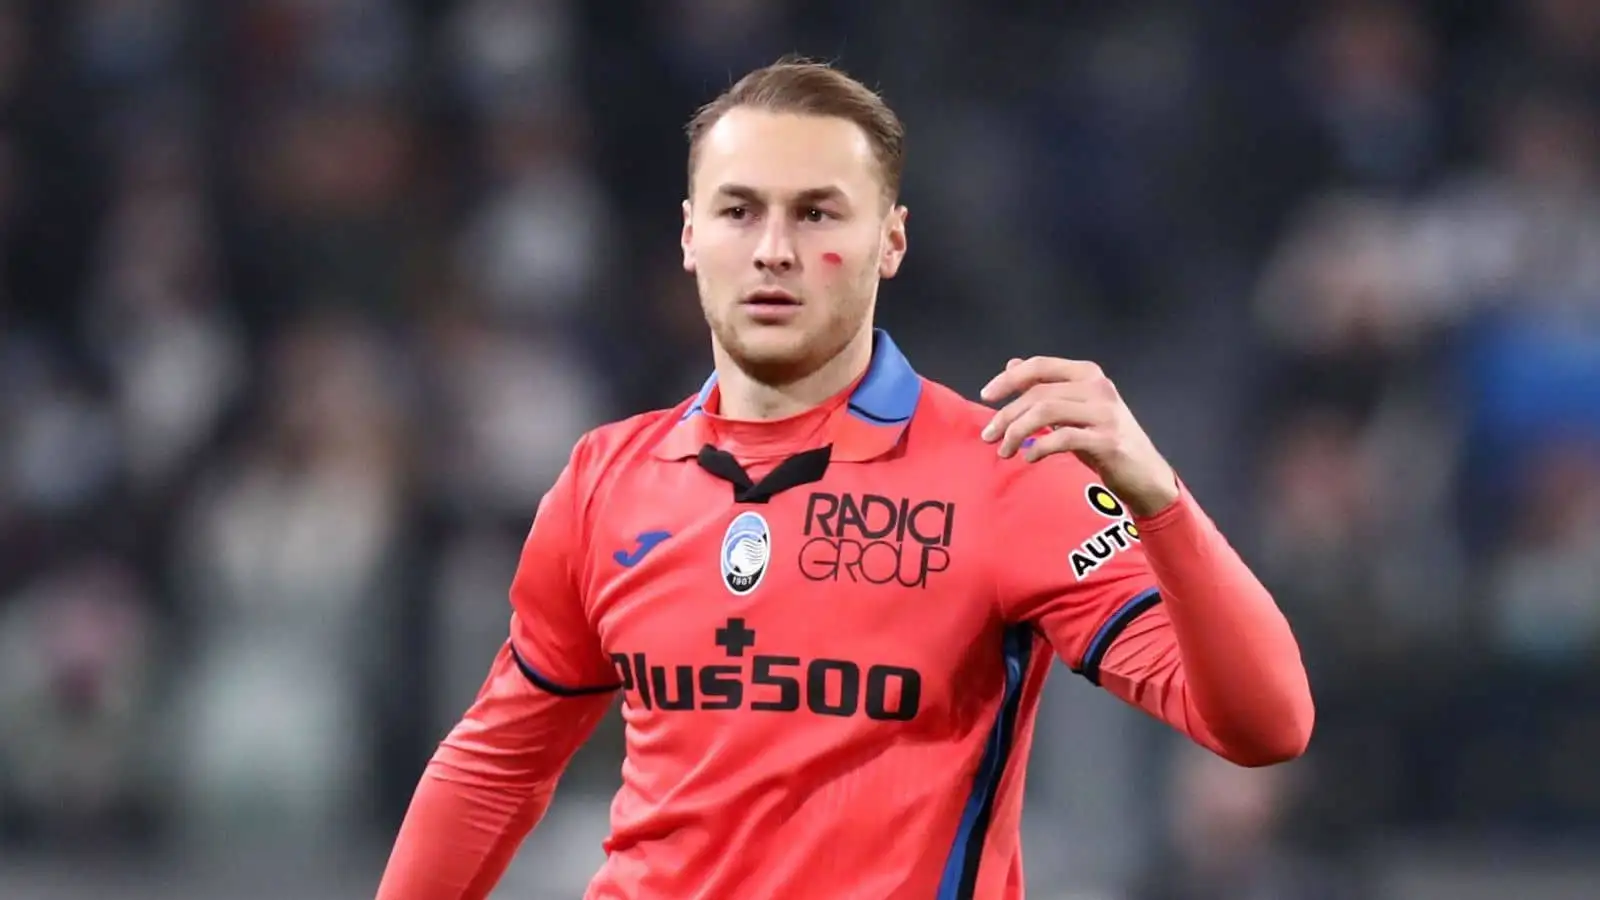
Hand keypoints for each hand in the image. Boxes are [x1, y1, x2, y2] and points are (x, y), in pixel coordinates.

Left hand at [979, 356, 1178, 516]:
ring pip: (1046, 412)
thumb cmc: (1103, 440)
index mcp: (1089, 374)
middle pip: (1039, 393)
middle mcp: (1099, 388)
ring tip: (1005, 450)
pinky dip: (1039, 447)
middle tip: (989, 436)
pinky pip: (1063, 438)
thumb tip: (1011, 364)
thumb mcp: (1073, 409)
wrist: (1144, 474)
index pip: (1041, 366)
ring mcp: (1106, 413)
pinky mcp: (1108, 441)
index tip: (986, 396)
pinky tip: (1029, 457)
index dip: (1009, 378)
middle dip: (1007, 415)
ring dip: (1017, 432)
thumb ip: (1046, 387)